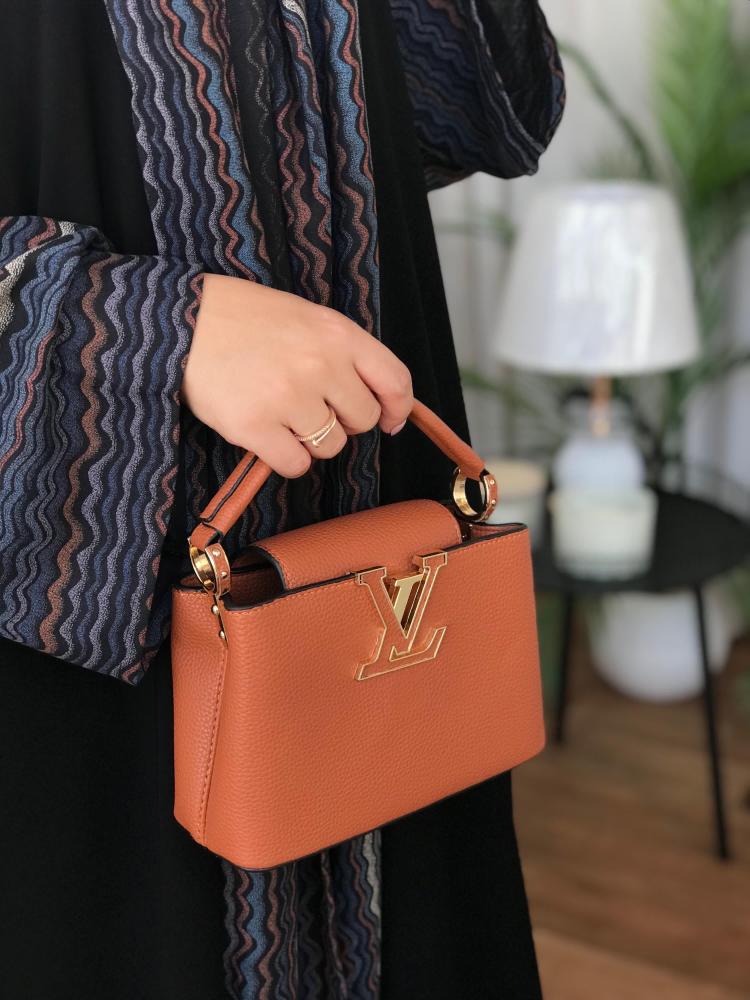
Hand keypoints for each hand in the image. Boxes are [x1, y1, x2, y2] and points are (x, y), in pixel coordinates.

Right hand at [180, 274, 412, 477]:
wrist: (179, 322)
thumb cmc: (243, 319)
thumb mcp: (304, 317)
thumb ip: (343, 353)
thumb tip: (379, 403)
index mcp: (337, 333)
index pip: (394, 380)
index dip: (397, 407)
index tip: (390, 420)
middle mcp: (320, 364)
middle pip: (362, 420)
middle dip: (343, 421)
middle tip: (310, 407)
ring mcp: (288, 397)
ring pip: (330, 447)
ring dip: (310, 441)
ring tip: (280, 413)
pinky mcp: (255, 426)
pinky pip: (295, 465)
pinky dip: (283, 458)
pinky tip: (265, 433)